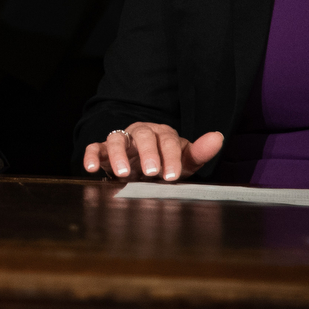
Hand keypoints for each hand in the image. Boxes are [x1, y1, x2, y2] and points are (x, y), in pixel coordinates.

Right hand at [83, 122, 222, 181]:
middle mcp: (141, 133)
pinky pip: (94, 147)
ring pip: (117, 140)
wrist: (144, 168)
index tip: (172, 176)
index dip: (170, 157)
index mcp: (163, 134)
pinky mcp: (102, 149)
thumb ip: (199, 152)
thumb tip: (218, 137)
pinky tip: (90, 168)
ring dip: (118, 156)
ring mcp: (121, 140)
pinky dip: (90, 156)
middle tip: (151, 173)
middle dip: (147, 154)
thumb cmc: (166, 163)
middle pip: (143, 136)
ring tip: (122, 173)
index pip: (168, 141)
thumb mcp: (184, 162)